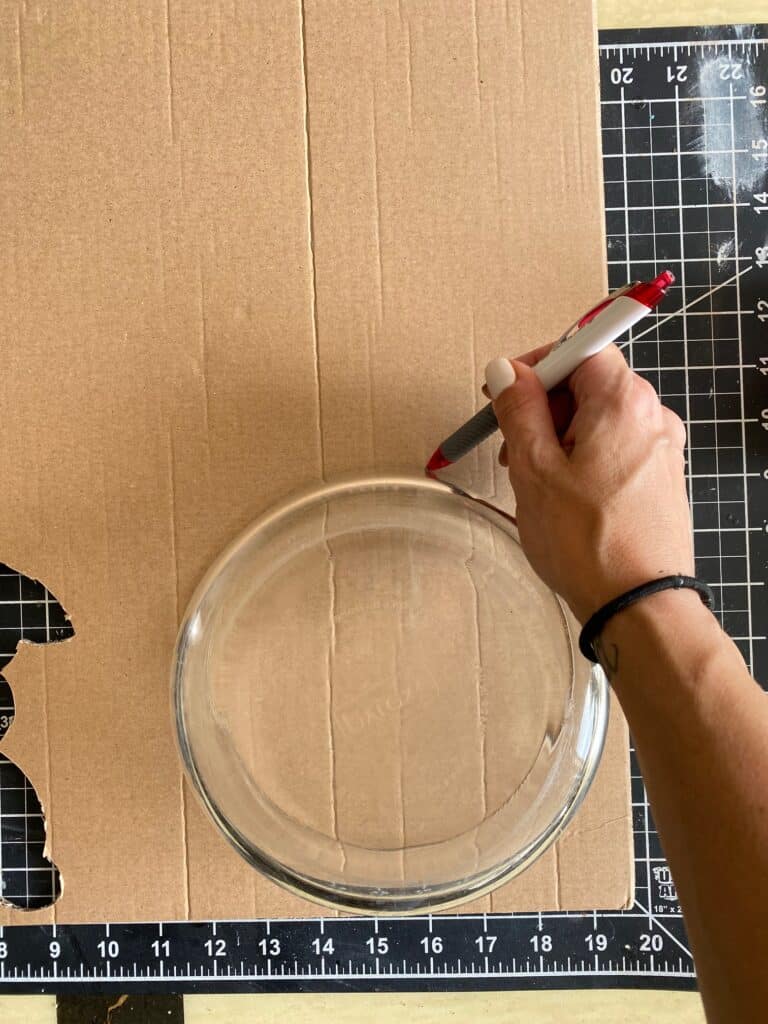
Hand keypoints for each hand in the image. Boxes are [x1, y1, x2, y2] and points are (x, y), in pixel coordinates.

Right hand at [486, 345, 692, 623]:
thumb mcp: (534, 469)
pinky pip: (617, 447)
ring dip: (561, 435)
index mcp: (623, 401)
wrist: (639, 605)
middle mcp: (653, 416)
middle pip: (590, 384)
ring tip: (534, 479)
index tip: (504, 392)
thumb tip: (506, 371)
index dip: (537, 365)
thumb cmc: (587, 541)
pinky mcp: (662, 479)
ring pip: (601, 419)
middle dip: (545, 406)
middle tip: (510, 444)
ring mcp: (663, 448)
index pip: (579, 348)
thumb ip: (519, 410)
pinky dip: (585, 457)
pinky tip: (564, 495)